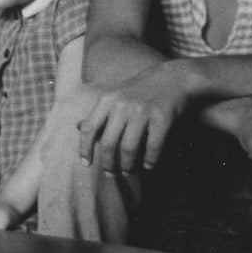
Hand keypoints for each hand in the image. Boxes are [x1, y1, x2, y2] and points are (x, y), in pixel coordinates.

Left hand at [78, 62, 192, 173]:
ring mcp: (142, 111)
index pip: (89, 128)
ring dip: (128, 166)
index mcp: (108, 100)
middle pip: (108, 143)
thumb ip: (99, 112)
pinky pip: (153, 146)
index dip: (84, 148)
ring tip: (129, 172)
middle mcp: (122, 105)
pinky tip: (149, 165)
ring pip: (129, 148)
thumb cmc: (141, 89)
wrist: (173, 78)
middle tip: (110, 174)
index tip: (86, 164)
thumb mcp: (116, 95)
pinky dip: (150, 160)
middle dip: (108, 164)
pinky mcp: (162, 118)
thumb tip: (78, 127)